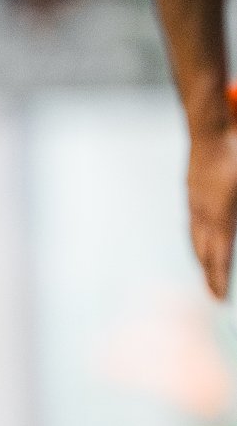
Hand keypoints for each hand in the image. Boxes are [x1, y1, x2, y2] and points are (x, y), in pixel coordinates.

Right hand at [186, 122, 236, 297]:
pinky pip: (193, 222)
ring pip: (196, 238)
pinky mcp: (193, 190)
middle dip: (209, 275)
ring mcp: (195, 201)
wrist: (210, 126)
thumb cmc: (235, 153)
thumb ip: (235, 214)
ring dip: (201, 258)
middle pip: (204, 252)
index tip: (220, 299)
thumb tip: (231, 227)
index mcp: (222, 216)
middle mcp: (204, 213)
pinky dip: (198, 238)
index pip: (220, 257)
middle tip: (214, 294)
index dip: (220, 280)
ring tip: (206, 271)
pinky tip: (200, 237)